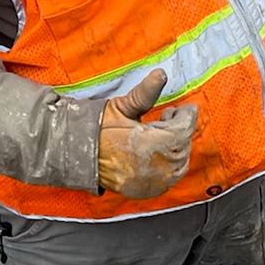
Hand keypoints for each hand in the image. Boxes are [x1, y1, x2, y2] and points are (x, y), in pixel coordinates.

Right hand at [96, 68, 198, 197]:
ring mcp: (150, 182)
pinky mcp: (146, 190)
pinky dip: (170, 166)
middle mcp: (152, 167)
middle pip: (184, 147)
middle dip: (180, 131)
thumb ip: (145, 93)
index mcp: (147, 144)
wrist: (77, 153)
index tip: (185, 108)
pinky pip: (170, 180)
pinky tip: (159, 154)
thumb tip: (161, 74)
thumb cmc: (97, 129)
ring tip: (163, 135)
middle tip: (167, 118)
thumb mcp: (121, 107)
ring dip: (177, 148)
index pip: (182, 131)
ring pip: (180, 165)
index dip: (186, 117)